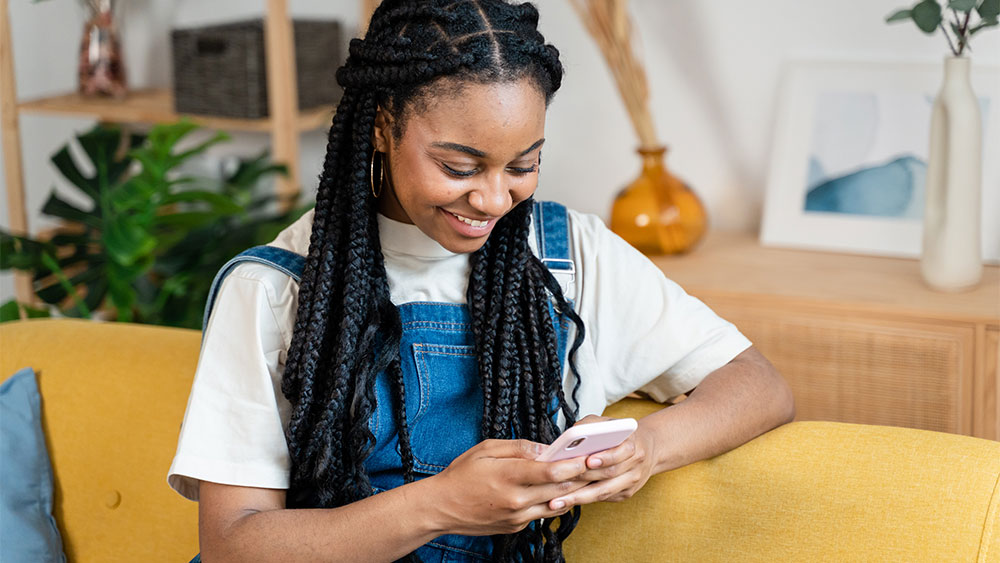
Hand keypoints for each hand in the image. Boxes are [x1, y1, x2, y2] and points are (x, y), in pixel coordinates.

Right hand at [428, 439, 590, 535]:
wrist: (441, 507)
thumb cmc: (461, 474)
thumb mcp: (486, 449)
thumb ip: (519, 447)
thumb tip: (546, 449)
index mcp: (508, 476)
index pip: (551, 472)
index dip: (574, 464)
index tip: (589, 456)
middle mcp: (515, 500)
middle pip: (560, 491)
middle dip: (581, 478)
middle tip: (597, 466)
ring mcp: (516, 517)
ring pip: (555, 505)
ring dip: (572, 493)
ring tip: (585, 479)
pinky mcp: (515, 526)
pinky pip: (541, 514)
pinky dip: (553, 502)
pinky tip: (560, 492)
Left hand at [545, 415, 658, 509]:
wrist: (648, 448)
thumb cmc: (621, 434)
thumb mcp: (609, 423)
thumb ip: (591, 425)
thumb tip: (572, 434)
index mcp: (632, 445)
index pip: (619, 453)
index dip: (604, 458)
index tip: (587, 461)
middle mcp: (635, 465)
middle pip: (609, 475)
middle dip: (583, 479)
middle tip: (560, 484)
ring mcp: (632, 482)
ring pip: (605, 491)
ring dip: (579, 497)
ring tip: (557, 501)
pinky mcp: (626, 494)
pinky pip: (604, 498)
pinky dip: (585, 500)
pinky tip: (567, 502)